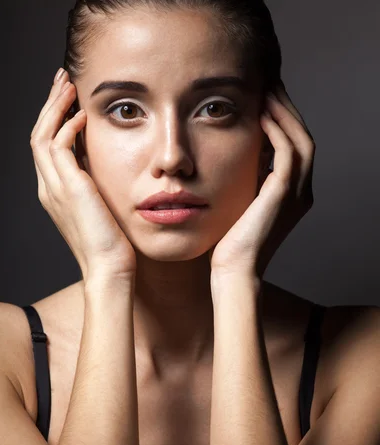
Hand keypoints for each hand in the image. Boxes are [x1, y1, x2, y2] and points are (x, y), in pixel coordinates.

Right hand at [30, 69, 136, 281]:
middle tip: (63, 80)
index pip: (48, 146)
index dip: (55, 119)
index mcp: (55, 192)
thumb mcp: (102, 207)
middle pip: (39, 135)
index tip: (69, 99)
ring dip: (54, 108)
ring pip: (42, 135)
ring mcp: (54, 187)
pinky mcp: (68, 188)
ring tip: (68, 85)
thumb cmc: (112, 243)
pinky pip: (57, 147)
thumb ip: (96, 184)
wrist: (109, 267)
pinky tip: (82, 116)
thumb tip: (105, 164)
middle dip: (50, 105)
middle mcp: (48, 187)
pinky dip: (67, 127)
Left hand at [209, 81, 315, 281]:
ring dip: (285, 113)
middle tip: (270, 83)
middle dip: (288, 109)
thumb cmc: (231, 244)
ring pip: (301, 141)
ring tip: (268, 90)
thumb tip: (239, 156)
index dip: (284, 120)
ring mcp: (297, 194)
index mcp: (293, 195)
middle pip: (303, 138)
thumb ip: (248, 180)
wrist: (234, 271)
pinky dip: (278, 131)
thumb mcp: (242, 204)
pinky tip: (262, 115)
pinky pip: (288, 154)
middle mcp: (302, 192)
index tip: (265, 98)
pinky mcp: (283, 195)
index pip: (295, 147)